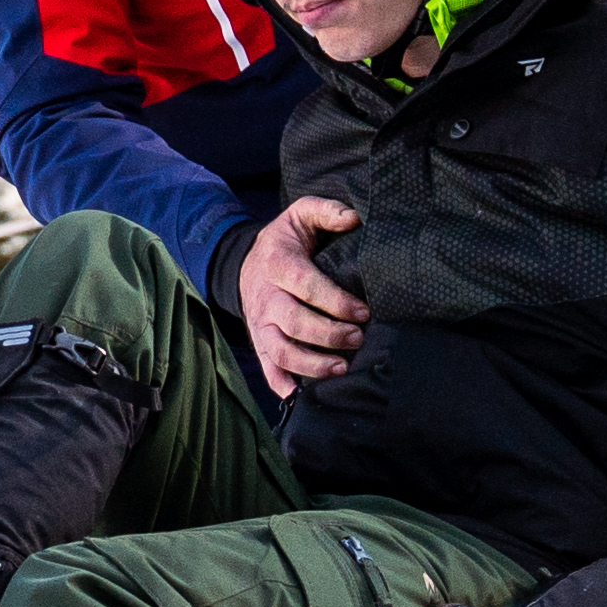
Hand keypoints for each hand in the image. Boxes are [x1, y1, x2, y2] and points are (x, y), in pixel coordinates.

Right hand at [241, 197, 366, 395]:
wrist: (244, 261)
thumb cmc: (285, 241)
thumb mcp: (299, 215)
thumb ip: (326, 211)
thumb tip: (354, 218)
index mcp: (278, 264)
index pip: (306, 285)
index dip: (334, 301)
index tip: (363, 312)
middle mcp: (266, 297)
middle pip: (293, 322)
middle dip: (327, 334)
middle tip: (358, 339)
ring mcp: (260, 322)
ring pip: (280, 350)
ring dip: (310, 364)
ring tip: (340, 369)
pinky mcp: (259, 340)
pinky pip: (266, 365)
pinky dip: (278, 383)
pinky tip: (297, 395)